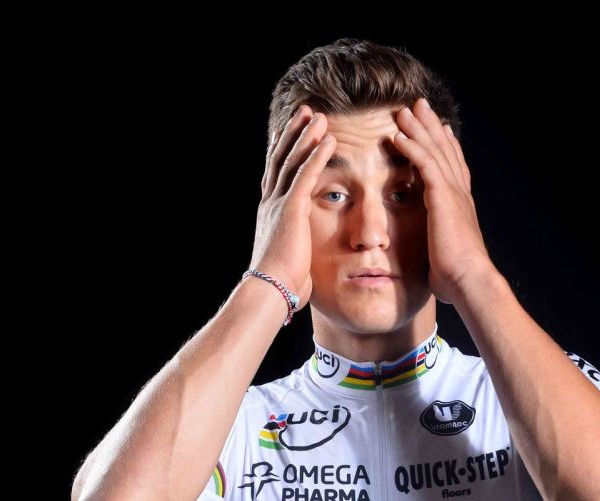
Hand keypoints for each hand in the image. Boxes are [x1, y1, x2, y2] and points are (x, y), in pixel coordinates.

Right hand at [249, 104, 337, 312]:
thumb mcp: (292, 257)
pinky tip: (328, 139)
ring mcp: (279, 204)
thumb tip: (305, 255)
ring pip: (292, 161)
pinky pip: (305, 175)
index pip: (277, 174)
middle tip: (305, 111)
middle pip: (281, 158)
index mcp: (270, 213)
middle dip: (293, 133)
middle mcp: (271, 203)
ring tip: (319, 115)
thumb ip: (298, 246)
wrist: (271, 290)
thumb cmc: (284, 283)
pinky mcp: (291, 209)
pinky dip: (317, 155)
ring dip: (306, 136)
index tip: (293, 131)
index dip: (284, 150)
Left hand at [390, 97, 496, 304]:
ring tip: (404, 110)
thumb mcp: (444, 260)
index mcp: (461, 207)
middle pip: (445, 150)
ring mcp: (453, 194)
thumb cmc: (456, 280)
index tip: (441, 130)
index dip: (447, 147)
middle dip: (432, 126)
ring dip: (418, 128)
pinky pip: (425, 164)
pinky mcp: (442, 197)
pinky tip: (399, 134)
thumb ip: (437, 253)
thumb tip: (433, 268)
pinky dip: (412, 147)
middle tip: (420, 106)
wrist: (469, 281)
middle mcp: (460, 194)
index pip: (453, 168)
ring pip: (434, 151)